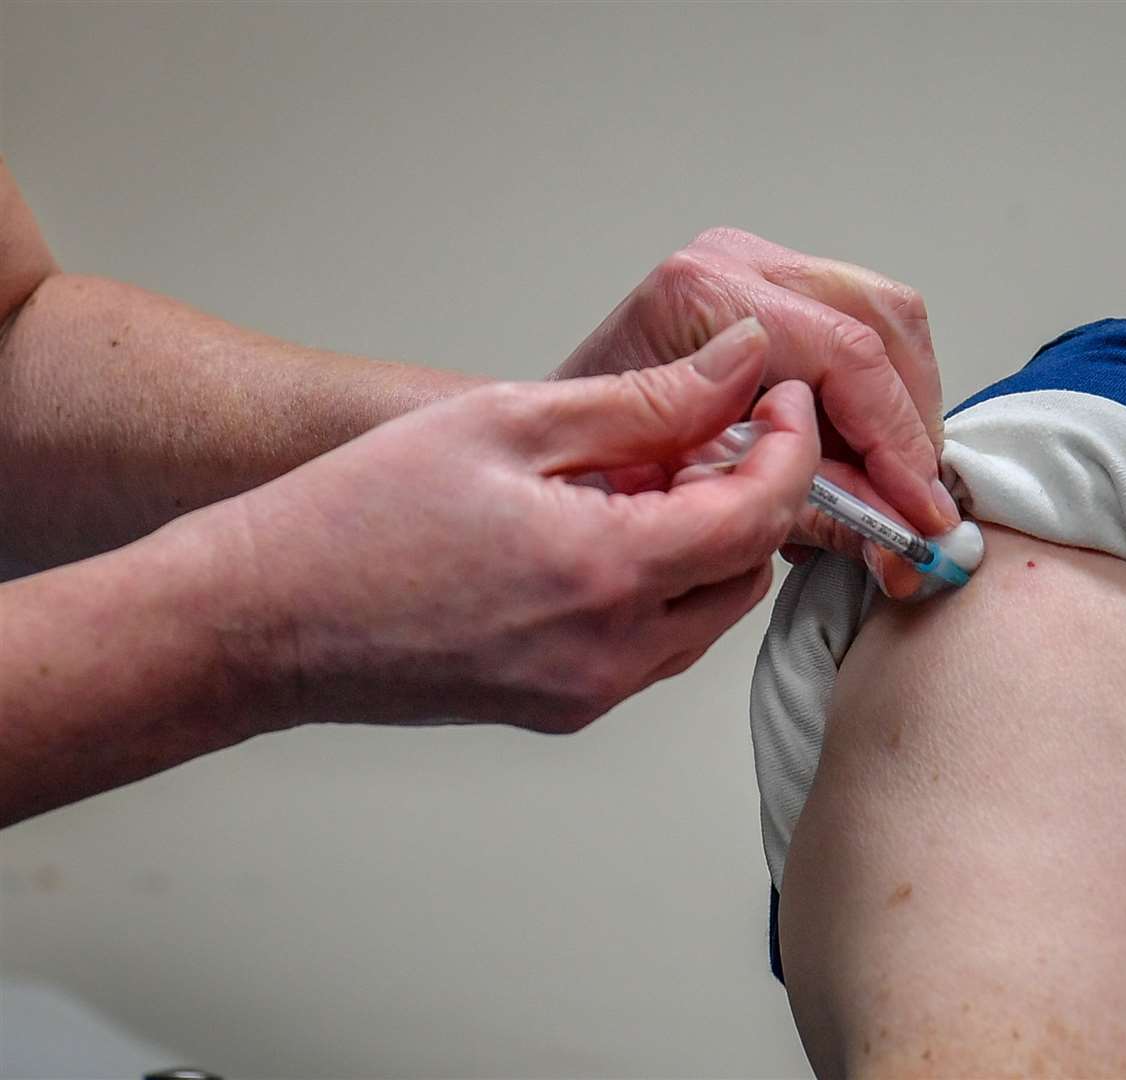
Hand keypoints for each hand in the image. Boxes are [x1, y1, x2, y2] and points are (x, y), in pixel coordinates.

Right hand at [196, 319, 817, 732]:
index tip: (776, 396)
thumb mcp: (508, 423)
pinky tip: (600, 529)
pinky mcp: (564, 708)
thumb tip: (741, 363)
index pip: (763, 512)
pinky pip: (655, 644)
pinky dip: (659, 583)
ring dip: (705, 541)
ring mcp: (590, 693)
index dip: (791, 444)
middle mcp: (614, 655)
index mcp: (607, 574)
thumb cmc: (354, 516)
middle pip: (749, 569)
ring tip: (639, 476)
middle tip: (704, 430)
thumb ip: (646, 399)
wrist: (257, 623)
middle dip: (752, 494)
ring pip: (708, 613)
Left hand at [556, 228, 958, 596]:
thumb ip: (802, 506)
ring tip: (892, 488)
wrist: (538, 452)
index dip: (898, 441)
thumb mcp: (695, 495)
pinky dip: (875, 398)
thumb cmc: (584, 466)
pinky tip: (863, 460)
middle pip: (883, 320)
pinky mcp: (767, 290)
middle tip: (916, 503)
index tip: (920, 511)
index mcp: (702, 296)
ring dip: (901, 409)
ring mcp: (752, 268)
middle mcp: (732, 265)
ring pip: (884, 317)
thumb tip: (895, 540)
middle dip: (911, 422)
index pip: (847, 355)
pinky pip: (858, 327)